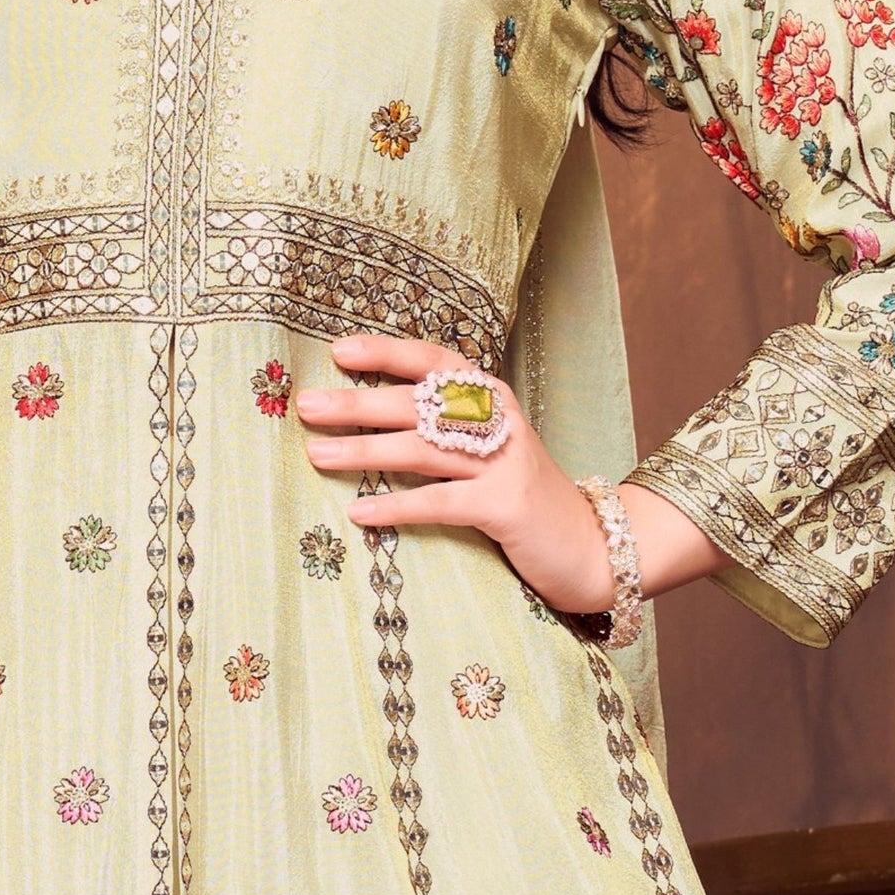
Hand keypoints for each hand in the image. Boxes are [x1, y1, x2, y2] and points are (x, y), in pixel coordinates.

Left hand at [296, 333, 619, 615]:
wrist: (586, 544)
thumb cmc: (520, 494)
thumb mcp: (489, 449)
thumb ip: (445, 427)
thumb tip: (365, 413)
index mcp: (492, 397)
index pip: (436, 361)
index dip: (388, 352)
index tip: (339, 350)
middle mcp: (500, 421)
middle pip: (419, 403)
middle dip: (358, 404)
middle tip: (308, 407)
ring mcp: (504, 462)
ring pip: (422, 449)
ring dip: (363, 450)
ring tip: (316, 454)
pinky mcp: (506, 506)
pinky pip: (439, 502)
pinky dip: (396, 506)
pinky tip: (358, 512)